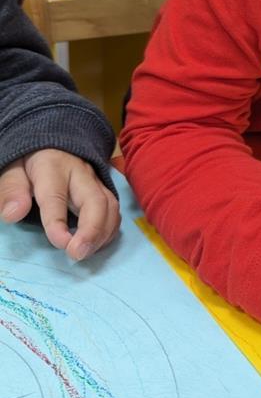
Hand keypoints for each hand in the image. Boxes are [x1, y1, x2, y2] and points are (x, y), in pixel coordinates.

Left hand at [0, 149, 119, 260]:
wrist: (53, 143)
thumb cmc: (30, 161)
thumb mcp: (12, 170)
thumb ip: (11, 190)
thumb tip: (13, 214)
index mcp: (53, 167)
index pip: (56, 197)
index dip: (58, 223)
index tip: (61, 244)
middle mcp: (81, 174)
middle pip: (96, 201)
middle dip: (92, 230)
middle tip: (79, 254)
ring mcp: (96, 182)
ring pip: (110, 208)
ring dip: (102, 234)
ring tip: (85, 253)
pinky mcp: (104, 191)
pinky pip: (113, 212)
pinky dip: (108, 231)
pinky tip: (94, 244)